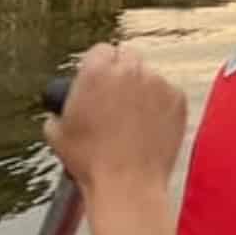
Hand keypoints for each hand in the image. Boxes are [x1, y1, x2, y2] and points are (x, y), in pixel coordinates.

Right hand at [44, 44, 187, 202]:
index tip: (99, 79)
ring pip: (149, 74)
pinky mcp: (178, 99)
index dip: (98, 65)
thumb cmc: (91, 162)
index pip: (100, 50)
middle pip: (127, 56)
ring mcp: (157, 83)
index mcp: (97, 72)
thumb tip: (62, 109)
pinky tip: (150, 126)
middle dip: (122, 71)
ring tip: (133, 118)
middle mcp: (129, 70)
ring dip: (142, 88)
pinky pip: (168, 92)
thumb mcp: (57, 133)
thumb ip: (60, 108)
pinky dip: (161, 104)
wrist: (127, 184)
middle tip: (117, 96)